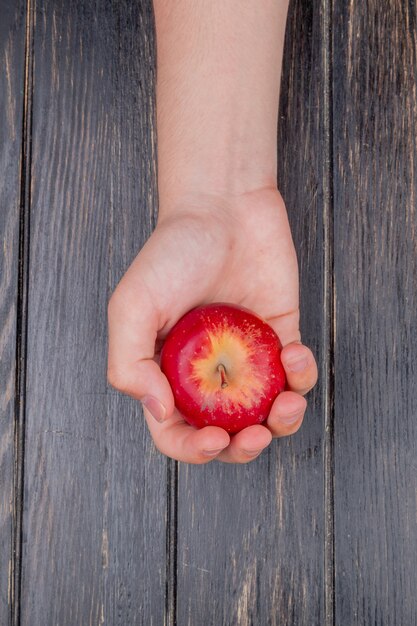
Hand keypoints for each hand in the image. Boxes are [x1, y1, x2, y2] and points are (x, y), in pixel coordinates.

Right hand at [107, 188, 317, 462]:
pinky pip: (297, 375)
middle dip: (243, 448)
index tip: (213, 439)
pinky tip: (294, 352)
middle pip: (226, 433)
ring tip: (286, 404)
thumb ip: (129, 363)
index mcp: (168, 372)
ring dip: (282, 423)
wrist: (223, 207)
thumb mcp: (132, 306)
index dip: (192, 448)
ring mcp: (247, 358)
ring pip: (267, 414)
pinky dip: (302, 375)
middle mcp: (208, 373)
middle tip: (253, 436)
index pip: (174, 430)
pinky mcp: (280, 338)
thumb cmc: (173, 253)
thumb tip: (159, 411)